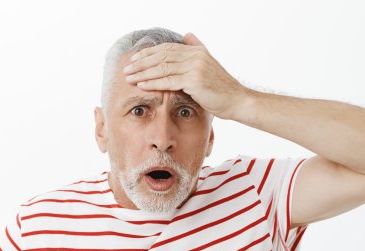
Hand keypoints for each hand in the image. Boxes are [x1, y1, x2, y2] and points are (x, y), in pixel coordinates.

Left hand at [122, 32, 248, 119]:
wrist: (237, 101)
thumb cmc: (221, 88)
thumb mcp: (209, 64)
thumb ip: (197, 48)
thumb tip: (187, 35)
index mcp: (197, 50)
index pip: (167, 49)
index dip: (149, 54)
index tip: (134, 60)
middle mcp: (195, 56)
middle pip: (162, 57)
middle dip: (142, 63)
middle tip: (127, 69)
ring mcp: (195, 67)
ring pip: (162, 69)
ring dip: (143, 74)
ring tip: (129, 78)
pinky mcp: (194, 81)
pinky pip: (168, 81)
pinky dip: (153, 83)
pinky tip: (142, 85)